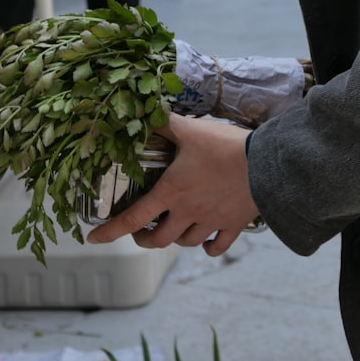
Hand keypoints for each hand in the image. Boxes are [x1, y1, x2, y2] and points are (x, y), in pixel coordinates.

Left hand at [86, 113, 259, 256]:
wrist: (266, 162)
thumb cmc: (226, 146)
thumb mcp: (191, 130)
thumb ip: (166, 124)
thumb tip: (144, 113)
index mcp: (171, 192)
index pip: (132, 218)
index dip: (110, 231)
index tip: (93, 239)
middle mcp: (188, 212)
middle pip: (158, 240)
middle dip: (145, 239)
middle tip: (141, 231)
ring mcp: (211, 221)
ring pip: (186, 242)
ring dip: (176, 239)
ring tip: (175, 229)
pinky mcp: (233, 224)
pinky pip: (217, 246)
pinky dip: (209, 247)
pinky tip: (206, 242)